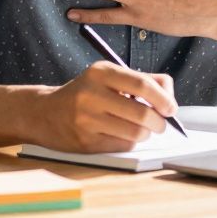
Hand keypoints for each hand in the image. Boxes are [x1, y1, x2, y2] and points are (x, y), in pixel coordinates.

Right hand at [32, 61, 177, 152]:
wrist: (45, 113)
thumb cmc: (86, 93)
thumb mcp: (108, 76)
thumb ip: (142, 79)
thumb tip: (170, 95)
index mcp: (100, 72)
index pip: (142, 84)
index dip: (163, 98)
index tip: (171, 108)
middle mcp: (91, 94)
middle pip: (142, 113)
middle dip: (159, 122)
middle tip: (161, 124)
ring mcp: (87, 120)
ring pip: (135, 133)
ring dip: (145, 133)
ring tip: (140, 128)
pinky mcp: (85, 142)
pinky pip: (123, 145)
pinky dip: (129, 142)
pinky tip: (120, 134)